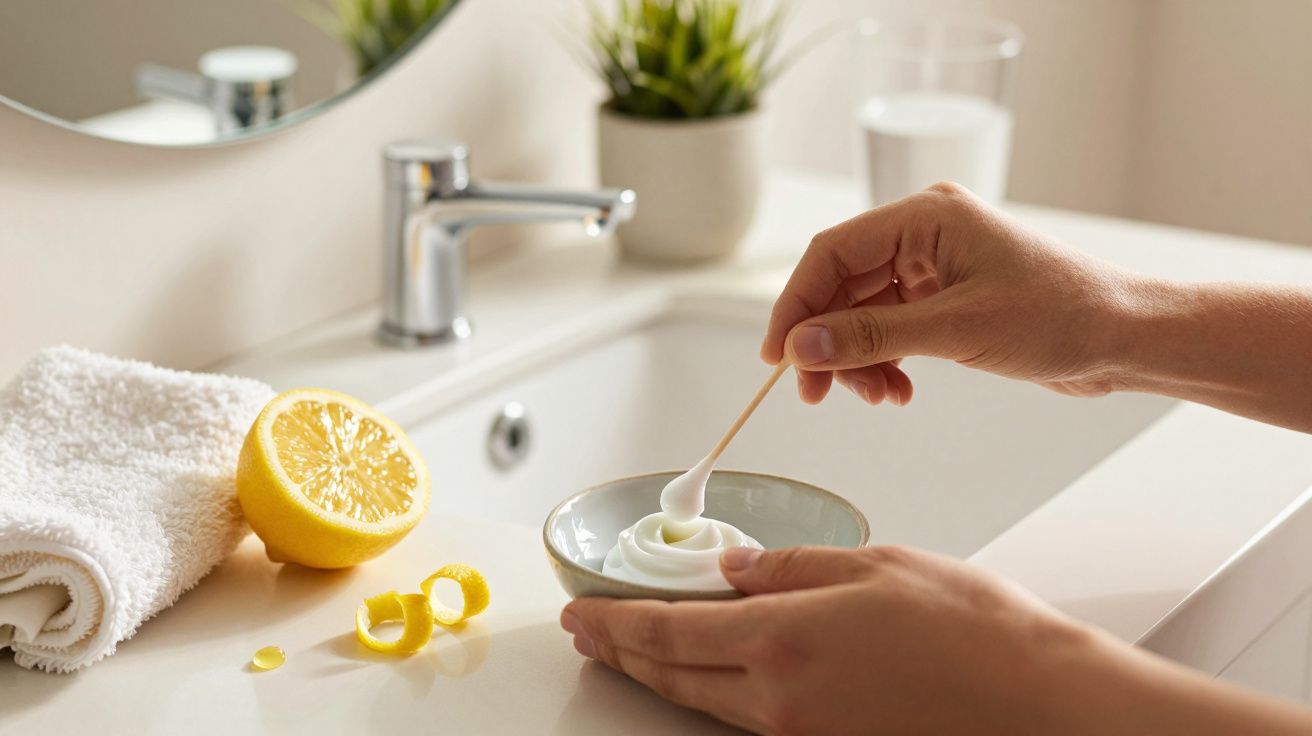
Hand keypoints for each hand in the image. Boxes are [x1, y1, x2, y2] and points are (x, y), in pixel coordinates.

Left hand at [560, 545, 1098, 734]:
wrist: (1039, 702)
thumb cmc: (973, 630)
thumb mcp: (872, 566)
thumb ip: (789, 568)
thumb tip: (735, 569)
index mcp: (781, 640)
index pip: (667, 632)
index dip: (614, 623)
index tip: (583, 613)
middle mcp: (779, 698)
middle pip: (671, 675)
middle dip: (620, 652)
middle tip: (588, 633)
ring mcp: (800, 732)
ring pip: (702, 701)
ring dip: (658, 673)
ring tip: (629, 651)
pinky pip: (744, 719)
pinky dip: (708, 691)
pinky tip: (706, 672)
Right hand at [762, 182, 1135, 404]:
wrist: (1125, 338)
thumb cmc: (1063, 317)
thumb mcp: (958, 330)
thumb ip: (873, 336)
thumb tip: (803, 348)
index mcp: (926, 217)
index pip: (832, 253)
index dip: (796, 304)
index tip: (778, 356)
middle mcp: (924, 234)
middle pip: (841, 284)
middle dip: (826, 341)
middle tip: (815, 393)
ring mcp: (934, 267)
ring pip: (861, 312)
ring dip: (857, 358)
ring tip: (875, 396)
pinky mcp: (945, 299)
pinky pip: (889, 327)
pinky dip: (883, 360)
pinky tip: (896, 390)